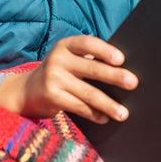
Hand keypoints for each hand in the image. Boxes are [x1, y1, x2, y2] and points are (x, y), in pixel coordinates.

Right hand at [0, 35, 137, 123]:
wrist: (26, 90)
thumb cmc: (59, 73)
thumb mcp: (69, 60)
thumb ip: (89, 61)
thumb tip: (123, 72)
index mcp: (66, 46)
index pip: (88, 43)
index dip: (105, 50)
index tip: (121, 59)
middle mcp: (58, 59)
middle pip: (92, 69)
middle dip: (115, 77)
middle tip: (133, 83)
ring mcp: (53, 78)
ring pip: (88, 93)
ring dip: (108, 104)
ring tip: (123, 113)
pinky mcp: (51, 97)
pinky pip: (79, 107)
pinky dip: (94, 114)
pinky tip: (105, 118)